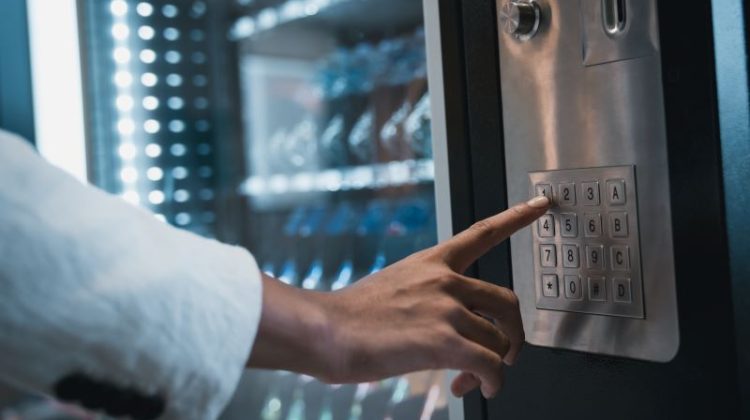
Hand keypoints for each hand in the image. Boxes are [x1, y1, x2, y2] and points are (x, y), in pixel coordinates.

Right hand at [247, 195, 550, 398]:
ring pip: (499, 340)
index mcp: (432, 263)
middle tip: (502, 355)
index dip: (517, 217)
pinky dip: (492, 382)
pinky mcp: (444, 340)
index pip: (483, 232)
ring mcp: (446, 308)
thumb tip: (449, 330)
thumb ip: (426, 300)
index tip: (542, 203)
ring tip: (470, 381)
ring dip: (493, 367)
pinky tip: (477, 389)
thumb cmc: (350, 317)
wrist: (325, 330)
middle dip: (512, 335)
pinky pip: (491, 364)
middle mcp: (445, 279)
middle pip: (508, 302)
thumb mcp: (392, 289)